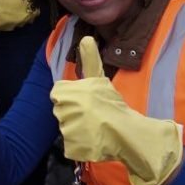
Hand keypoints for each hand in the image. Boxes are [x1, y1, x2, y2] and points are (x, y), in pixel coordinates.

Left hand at [51, 35, 183, 184]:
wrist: (125, 131)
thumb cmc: (111, 103)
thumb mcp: (99, 78)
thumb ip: (90, 59)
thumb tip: (86, 38)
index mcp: (63, 92)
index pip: (59, 94)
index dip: (73, 98)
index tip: (87, 102)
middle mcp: (60, 110)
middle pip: (62, 112)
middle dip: (75, 114)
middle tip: (93, 115)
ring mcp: (65, 130)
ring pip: (68, 129)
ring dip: (79, 130)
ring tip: (95, 128)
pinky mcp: (71, 146)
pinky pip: (72, 145)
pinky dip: (81, 145)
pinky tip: (94, 140)